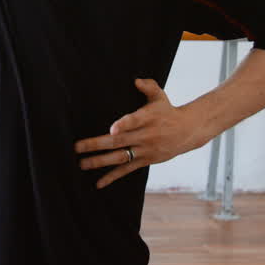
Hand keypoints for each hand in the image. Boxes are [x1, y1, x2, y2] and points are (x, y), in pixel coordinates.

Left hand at [73, 78, 205, 189]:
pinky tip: (98, 183)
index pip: (135, 121)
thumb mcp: (160, 96)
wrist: (187, 132)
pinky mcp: (145, 161)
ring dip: (99, 161)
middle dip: (97, 144)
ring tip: (82, 164)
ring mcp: (145, 150)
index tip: (111, 129)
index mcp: (148, 118)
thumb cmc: (168, 111)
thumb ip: (149, 86)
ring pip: (120, 157)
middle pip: (119, 141)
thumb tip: (136, 81)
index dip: (124, 125)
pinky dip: (112, 177)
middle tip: (77, 147)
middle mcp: (146, 135)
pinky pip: (126, 170)